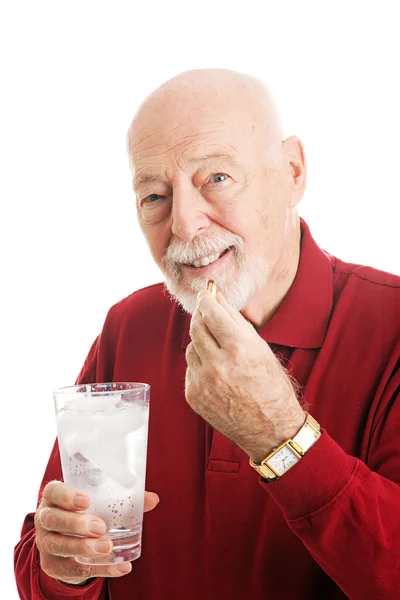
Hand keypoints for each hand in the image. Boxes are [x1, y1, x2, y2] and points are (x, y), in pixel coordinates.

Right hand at [34, 481, 159, 584]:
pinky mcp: (53, 565)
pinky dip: (99, 568)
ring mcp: (46, 543)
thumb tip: (153, 499)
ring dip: (83, 547)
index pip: (53, 492)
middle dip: (76, 524)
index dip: (67, 496)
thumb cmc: (85, 511)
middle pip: (53, 520)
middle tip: (100, 527)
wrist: (67, 539)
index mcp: (53, 497)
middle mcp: (45, 518)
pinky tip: (120, 567)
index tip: (86, 501)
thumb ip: (124, 498)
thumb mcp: (97, 501)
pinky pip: (74, 569)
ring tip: (107, 547)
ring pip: (58, 546)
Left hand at [185, 290, 305, 462]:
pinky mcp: (193, 395)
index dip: (206, 299)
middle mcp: (218, 366)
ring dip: (201, 342)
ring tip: (218, 349)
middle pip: (196, 327)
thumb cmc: (271, 386)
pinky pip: (191, 368)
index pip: (212, 313)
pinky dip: (200, 364)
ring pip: (191, 347)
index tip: (206, 294)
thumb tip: (218, 299)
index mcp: (239, 350)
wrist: (270, 429)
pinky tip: (216, 371)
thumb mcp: (261, 349)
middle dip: (201, 316)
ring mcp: (203, 382)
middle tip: (207, 313)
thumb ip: (236, 322)